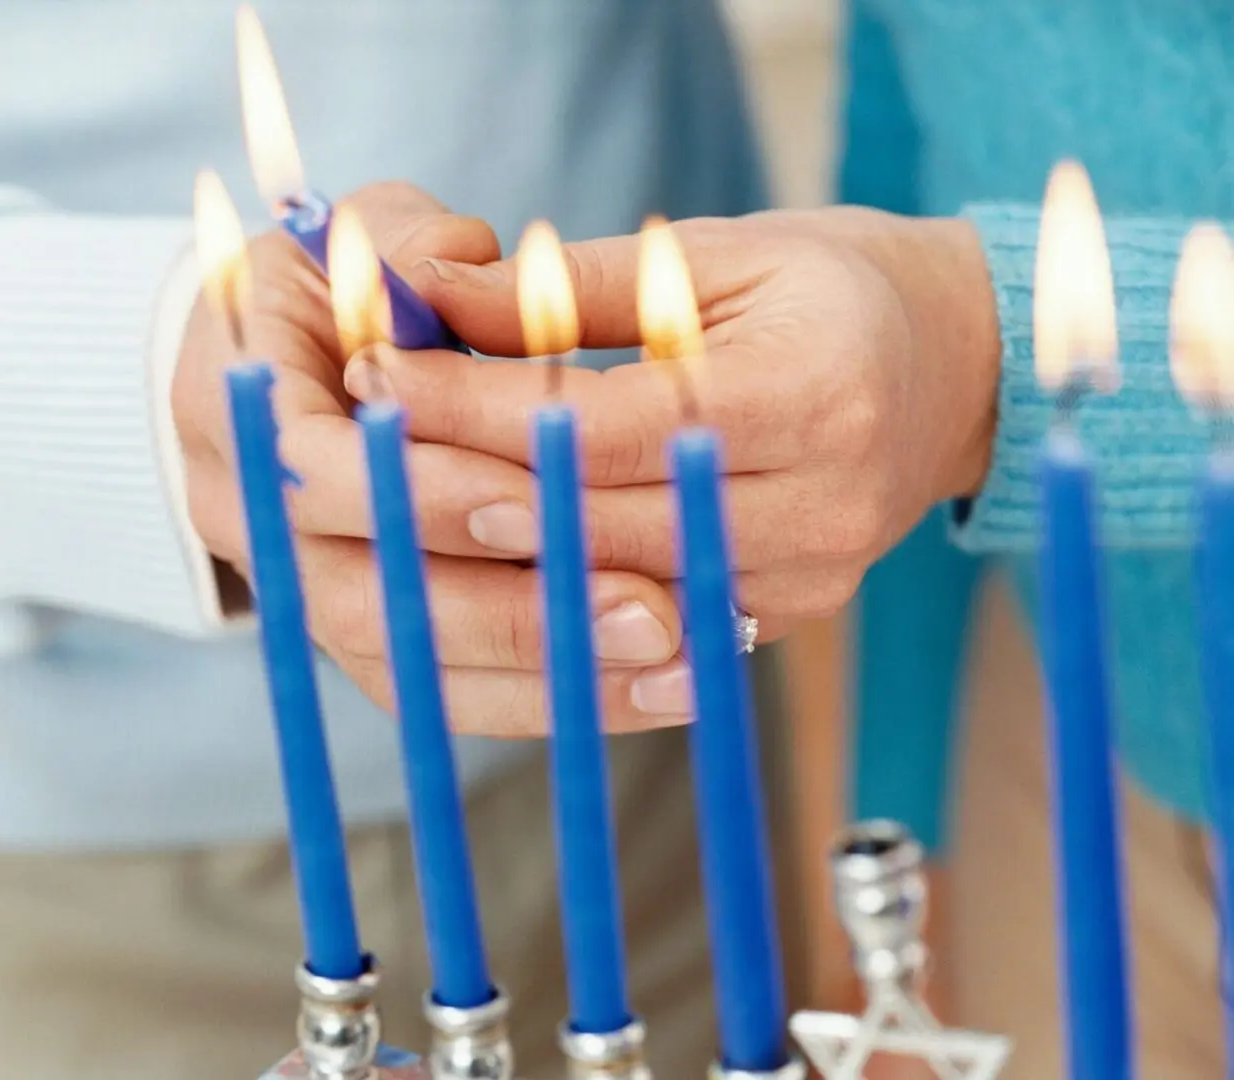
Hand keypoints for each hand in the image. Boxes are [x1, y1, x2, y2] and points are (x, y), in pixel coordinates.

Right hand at [172, 182, 691, 735]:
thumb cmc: (339, 286)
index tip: (539, 494)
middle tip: (649, 610)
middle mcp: (245, 522)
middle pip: (362, 601)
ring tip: (677, 664)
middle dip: (507, 610)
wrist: (288, 362)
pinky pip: (447, 694)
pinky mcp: (364, 640)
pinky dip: (549, 696)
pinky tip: (656, 687)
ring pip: (412, 670)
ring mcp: (303, 593)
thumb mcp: (366, 237)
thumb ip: (414, 249)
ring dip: (545, 676)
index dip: (426, 490)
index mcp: (232, 407)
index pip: (313, 473)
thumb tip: (459, 266)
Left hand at [345, 207, 1000, 635]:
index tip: (377, 377)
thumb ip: (575, 290)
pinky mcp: (788, 617)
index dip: (477, 409)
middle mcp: (819, 503)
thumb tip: (433, 296)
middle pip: (599, 523)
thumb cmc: (831, 287)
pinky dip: (569, 608)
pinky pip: (654, 634)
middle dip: (464, 487)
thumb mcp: (714, 255)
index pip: (603, 423)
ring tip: (401, 517)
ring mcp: (810, 578)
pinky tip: (489, 582)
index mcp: (809, 390)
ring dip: (500, 560)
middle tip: (360, 451)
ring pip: (617, 597)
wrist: (955, 368)